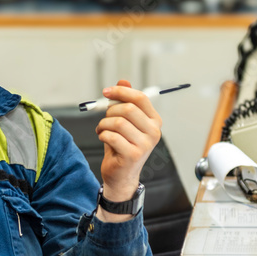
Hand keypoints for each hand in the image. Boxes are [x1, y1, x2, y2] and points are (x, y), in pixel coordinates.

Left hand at [95, 79, 161, 219]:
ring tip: (102, 129)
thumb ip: (125, 101)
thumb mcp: (124, 121)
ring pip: (118, 122)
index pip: (140, 98)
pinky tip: (103, 138)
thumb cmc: (122, 145)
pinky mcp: (133, 155)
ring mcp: (145, 145)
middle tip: (104, 119)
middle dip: (110, 111)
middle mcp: (154, 132)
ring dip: (104, 124)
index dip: (121, 91)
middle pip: (128, 109)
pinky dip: (102, 135)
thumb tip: (123, 80)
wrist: (121, 175)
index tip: (106, 91)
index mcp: (154, 121)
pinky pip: (112, 136)